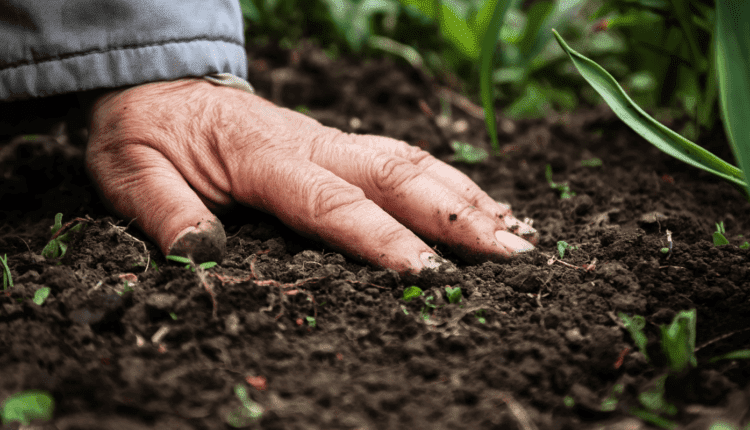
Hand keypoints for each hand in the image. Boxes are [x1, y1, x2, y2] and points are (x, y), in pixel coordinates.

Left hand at [84, 78, 536, 274]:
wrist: (159, 86)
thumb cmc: (146, 133)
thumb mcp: (131, 173)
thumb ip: (165, 213)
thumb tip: (203, 256)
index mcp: (263, 156)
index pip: (333, 203)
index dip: (383, 239)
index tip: (430, 275)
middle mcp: (311, 144)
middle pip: (396, 176)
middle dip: (457, 217)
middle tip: (513, 255)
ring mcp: (329, 140)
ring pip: (411, 162)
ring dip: (466, 196)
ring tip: (516, 231)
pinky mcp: (336, 144)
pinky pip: (402, 158)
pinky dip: (448, 182)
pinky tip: (478, 204)